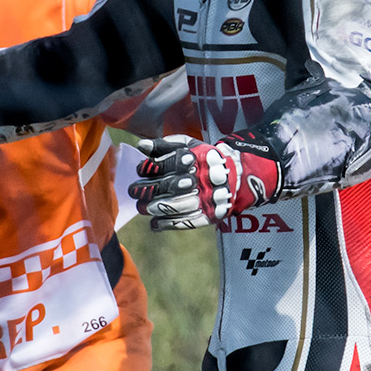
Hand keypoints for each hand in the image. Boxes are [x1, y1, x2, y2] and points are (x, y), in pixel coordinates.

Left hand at [127, 134, 281, 230]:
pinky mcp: (210, 215)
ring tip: (144, 208)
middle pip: (171, 185)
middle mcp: (201, 179)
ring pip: (178, 205)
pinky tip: (155, 225)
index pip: (168, 163)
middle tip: (133, 191)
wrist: (238, 175)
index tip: (139, 170)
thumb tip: (142, 146)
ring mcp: (206, 198)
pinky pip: (188, 222)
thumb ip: (165, 145)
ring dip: (157, 208)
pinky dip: (169, 225)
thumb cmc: (205, 159)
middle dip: (149, 189)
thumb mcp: (189, 145)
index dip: (150, 167)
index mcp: (195, 159)